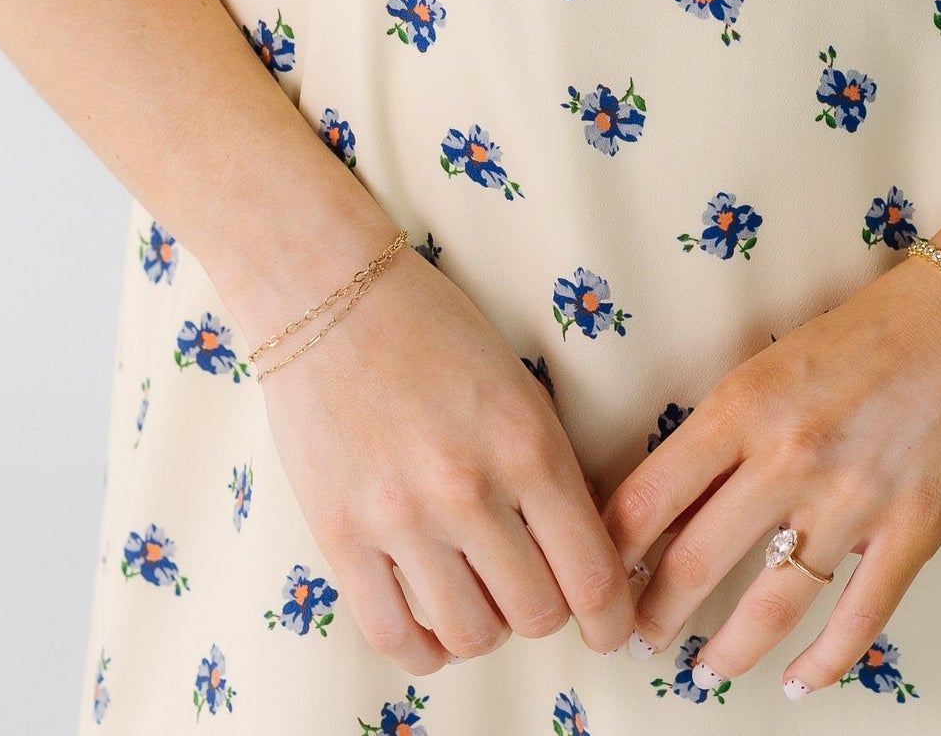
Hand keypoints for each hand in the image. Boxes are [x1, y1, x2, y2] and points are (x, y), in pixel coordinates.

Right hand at [253, 233, 637, 672]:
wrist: (329, 293)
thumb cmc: (434, 330)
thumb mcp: (520, 389)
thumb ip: (551, 472)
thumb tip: (581, 560)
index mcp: (528, 444)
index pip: (592, 574)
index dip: (611, 619)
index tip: (611, 630)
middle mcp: (469, 488)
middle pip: (537, 614)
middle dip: (547, 613)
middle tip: (534, 589)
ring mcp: (401, 516)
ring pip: (471, 635)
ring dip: (486, 630)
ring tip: (480, 596)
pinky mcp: (340, 534)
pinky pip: (393, 636)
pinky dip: (424, 648)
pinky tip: (432, 623)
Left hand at [600, 250, 940, 697]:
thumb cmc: (878, 324)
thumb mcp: (780, 357)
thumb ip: (732, 425)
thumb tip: (678, 494)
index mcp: (745, 403)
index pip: (649, 496)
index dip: (610, 550)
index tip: (597, 576)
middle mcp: (788, 455)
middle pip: (695, 562)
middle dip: (655, 614)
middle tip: (637, 638)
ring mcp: (853, 499)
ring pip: (769, 607)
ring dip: (727, 653)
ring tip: (704, 672)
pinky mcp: (914, 530)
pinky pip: (858, 618)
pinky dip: (825, 664)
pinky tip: (803, 682)